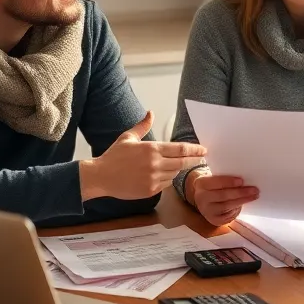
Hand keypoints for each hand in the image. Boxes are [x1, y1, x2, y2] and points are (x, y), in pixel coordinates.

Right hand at [79, 112, 206, 200]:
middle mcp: (155, 164)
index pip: (180, 149)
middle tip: (202, 158)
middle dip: (194, 160)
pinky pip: (166, 184)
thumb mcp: (128, 137)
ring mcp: (153, 178)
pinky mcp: (150, 190)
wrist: (101, 177)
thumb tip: (150, 113)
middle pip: (182, 163)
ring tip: (176, 165)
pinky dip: (167, 179)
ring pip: (174, 174)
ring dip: (177, 169)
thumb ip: (143, 126)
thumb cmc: (113, 156)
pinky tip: (163, 174)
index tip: (203, 149)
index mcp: (152, 149)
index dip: (194, 149)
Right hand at [186, 169, 258, 226]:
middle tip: (254, 190)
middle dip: (240, 193)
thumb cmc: (213, 186)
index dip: (229, 182)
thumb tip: (245, 180)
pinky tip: (243, 205)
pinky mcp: (213, 220)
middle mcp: (201, 198)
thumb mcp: (214, 178)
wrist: (203, 199)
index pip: (216, 182)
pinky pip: (228, 216)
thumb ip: (226, 179)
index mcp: (202, 184)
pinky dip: (237, 211)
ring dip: (242, 201)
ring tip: (253, 197)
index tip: (242, 181)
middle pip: (223, 196)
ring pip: (227, 207)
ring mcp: (207, 211)